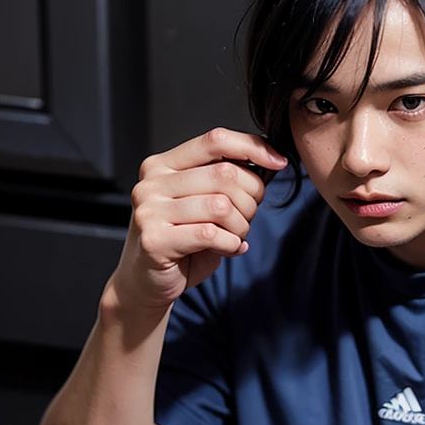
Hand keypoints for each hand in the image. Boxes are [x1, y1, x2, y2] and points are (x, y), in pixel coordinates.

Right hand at [113, 128, 286, 310]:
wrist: (146, 284)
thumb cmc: (181, 243)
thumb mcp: (203, 204)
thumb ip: (226, 182)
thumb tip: (271, 160)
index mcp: (163, 165)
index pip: (215, 140)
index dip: (252, 147)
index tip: (278, 162)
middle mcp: (152, 182)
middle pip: (224, 174)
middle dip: (251, 198)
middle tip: (248, 217)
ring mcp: (149, 210)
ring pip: (220, 205)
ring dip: (241, 225)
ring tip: (236, 236)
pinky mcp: (154, 240)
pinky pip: (211, 234)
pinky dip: (231, 244)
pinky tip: (229, 249)